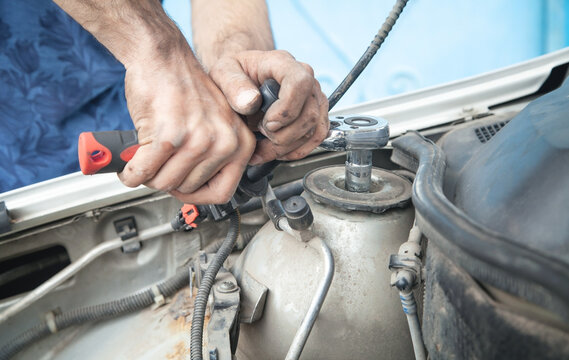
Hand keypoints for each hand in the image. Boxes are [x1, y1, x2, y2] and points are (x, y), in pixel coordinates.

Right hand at [118, 43, 255, 203]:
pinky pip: (143, 172)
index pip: (222, 193)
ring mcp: (198, 141)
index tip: (183, 189)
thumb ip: (213, 157)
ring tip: (143, 159)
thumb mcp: (216, 124)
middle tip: (156, 167)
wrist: (163, 56)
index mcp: (240, 143)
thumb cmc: (185, 87)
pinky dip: (129, 172)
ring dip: (146, 176)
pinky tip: (128, 162)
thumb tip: (194, 190)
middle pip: (187, 189)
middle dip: (165, 180)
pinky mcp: (170, 137)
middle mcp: (225, 143)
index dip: (196, 195)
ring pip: (164, 183)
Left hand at [208, 50, 328, 164]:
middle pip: (309, 114)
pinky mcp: (316, 113)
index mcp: (283, 63)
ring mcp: (313, 96)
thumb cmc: (235, 75)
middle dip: (282, 136)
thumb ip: (233, 86)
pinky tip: (275, 151)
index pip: (300, 83)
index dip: (286, 110)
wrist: (242, 81)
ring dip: (287, 147)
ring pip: (313, 130)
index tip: (267, 124)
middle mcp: (305, 77)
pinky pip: (316, 137)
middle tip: (259, 135)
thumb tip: (251, 102)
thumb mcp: (223, 73)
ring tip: (262, 148)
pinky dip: (296, 150)